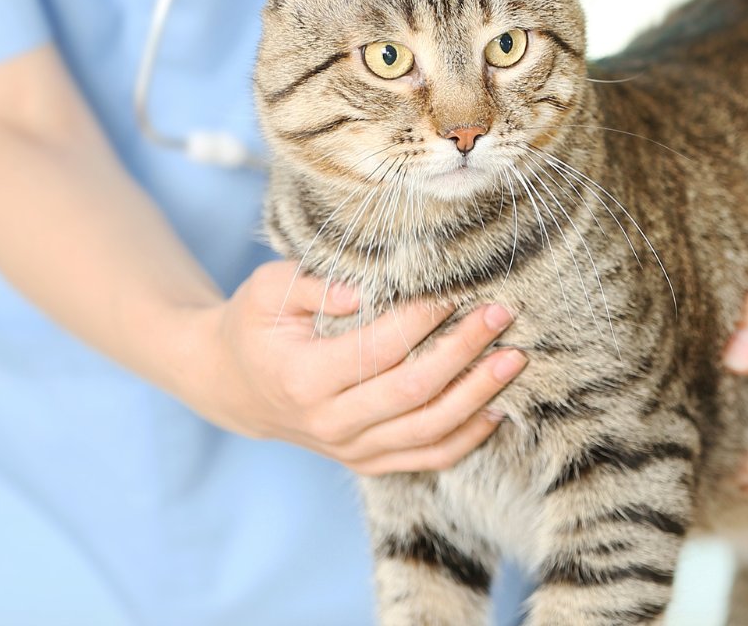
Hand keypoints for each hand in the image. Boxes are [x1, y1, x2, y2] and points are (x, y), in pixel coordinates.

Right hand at [177, 260, 525, 474]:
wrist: (233, 385)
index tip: (455, 289)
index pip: (378, 349)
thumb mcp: (266, 291)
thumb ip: (313, 285)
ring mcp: (351, 449)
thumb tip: (359, 289)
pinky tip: (498, 407)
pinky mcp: (368, 462)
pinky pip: (428, 457)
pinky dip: (467, 436)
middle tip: (500, 313)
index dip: (422, 319)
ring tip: (513, 358)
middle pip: (414, 391)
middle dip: (464, 350)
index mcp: (303, 378)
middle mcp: (329, 423)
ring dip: (478, 395)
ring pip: (429, 430)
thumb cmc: (256, 326)